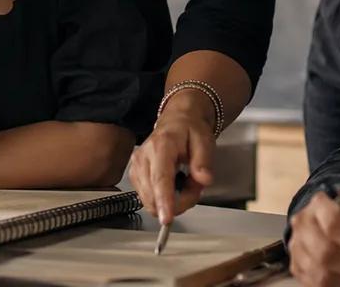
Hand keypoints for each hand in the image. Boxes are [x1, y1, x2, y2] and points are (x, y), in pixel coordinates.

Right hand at [130, 94, 214, 223]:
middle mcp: (143, 158)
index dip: (164, 201)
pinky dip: (164, 199)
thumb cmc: (190, 130)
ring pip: (151, 201)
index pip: (161, 179)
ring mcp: (136, 168)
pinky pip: (148, 199)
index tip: (167, 219)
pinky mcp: (134, 176)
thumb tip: (204, 180)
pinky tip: (174, 185)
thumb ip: (204, 161)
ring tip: (186, 182)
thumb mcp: (204, 140)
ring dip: (172, 201)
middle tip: (196, 185)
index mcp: (161, 146)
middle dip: (179, 201)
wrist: (177, 121)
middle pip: (155, 195)